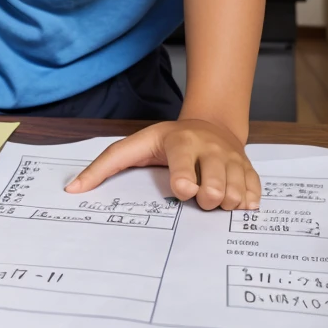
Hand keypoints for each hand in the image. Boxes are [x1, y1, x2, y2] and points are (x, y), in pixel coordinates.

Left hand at [64, 118, 260, 210]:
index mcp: (181, 142)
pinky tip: (237, 201)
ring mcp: (233, 159)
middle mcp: (210, 149)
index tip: (183, 190)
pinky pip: (255, 194)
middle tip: (201, 197)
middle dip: (209, 199)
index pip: (184, 164)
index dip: (185, 180)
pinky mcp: (250, 169)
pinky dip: (247, 202)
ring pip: (237, 193)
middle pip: (216, 186)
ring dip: (227, 203)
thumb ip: (104, 167)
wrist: (211, 123)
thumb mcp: (135, 146)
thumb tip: (73, 189)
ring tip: (216, 197)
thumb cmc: (168, 142)